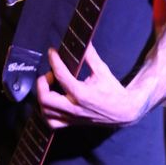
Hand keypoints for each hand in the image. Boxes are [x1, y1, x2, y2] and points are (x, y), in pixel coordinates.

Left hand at [36, 43, 152, 129]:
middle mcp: (74, 107)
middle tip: (50, 74)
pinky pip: (51, 122)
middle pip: (45, 99)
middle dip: (42, 83)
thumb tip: (84, 41)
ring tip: (50, 87)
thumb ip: (90, 56)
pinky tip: (52, 101)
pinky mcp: (71, 123)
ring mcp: (71, 118)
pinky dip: (46, 112)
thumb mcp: (102, 71)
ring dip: (43, 97)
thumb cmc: (113, 91)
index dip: (54, 60)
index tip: (52, 52)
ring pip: (45, 112)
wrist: (123, 112)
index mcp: (82, 93)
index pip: (61, 75)